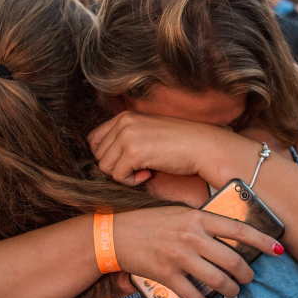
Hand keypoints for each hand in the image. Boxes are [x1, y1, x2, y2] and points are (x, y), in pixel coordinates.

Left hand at [88, 111, 212, 185]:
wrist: (203, 146)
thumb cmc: (177, 144)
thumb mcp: (146, 132)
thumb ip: (124, 138)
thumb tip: (102, 159)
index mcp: (124, 116)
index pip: (94, 139)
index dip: (106, 155)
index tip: (125, 161)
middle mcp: (123, 122)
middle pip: (99, 155)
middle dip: (116, 166)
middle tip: (139, 167)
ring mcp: (128, 136)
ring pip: (105, 166)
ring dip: (123, 175)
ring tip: (144, 170)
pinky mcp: (134, 151)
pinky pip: (118, 176)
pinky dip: (132, 181)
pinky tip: (149, 173)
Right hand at [114, 206, 283, 297]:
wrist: (114, 234)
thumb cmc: (146, 222)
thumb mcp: (177, 213)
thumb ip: (200, 222)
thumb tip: (225, 237)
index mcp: (196, 217)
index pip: (237, 228)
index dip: (261, 240)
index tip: (277, 249)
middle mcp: (191, 237)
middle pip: (232, 260)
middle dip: (246, 274)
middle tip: (247, 278)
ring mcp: (179, 257)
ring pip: (218, 280)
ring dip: (230, 290)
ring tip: (231, 291)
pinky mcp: (167, 275)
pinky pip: (195, 296)